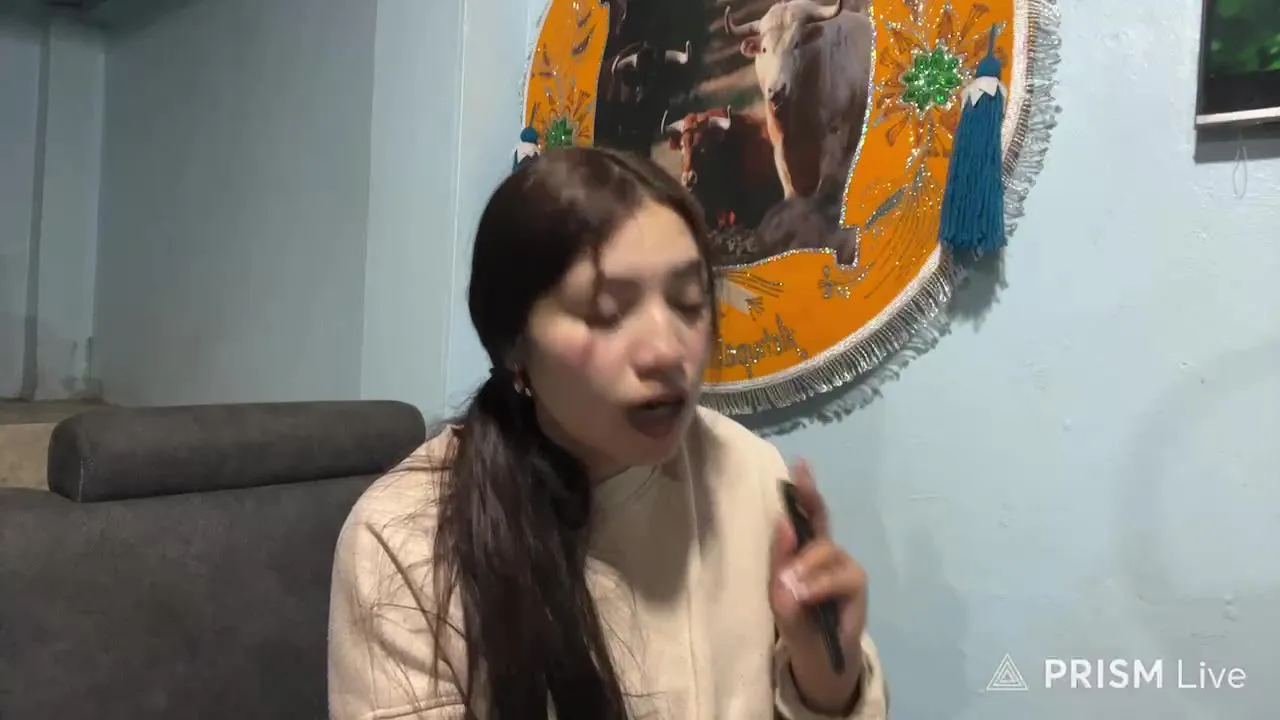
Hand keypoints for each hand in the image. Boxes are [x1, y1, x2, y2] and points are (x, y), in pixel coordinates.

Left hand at [770, 460, 868, 714]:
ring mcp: (843, 566)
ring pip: (823, 550)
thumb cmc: (797, 619)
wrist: (819, 657)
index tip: (799, 464)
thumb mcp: (779, 594)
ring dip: (805, 565)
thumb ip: (780, 562)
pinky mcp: (857, 585)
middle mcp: (824, 551)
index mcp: (802, 549)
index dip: (803, 490)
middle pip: (820, 519)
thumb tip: (784, 523)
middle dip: (810, 497)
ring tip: (790, 588)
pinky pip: (840, 576)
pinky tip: (805, 594)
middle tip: (800, 475)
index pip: (803, 515)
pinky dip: (820, 584)